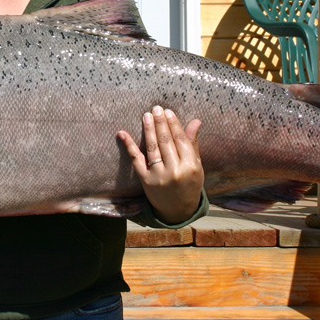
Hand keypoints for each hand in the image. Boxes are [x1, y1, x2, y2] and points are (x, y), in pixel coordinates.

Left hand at [118, 106, 203, 223]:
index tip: (168, 112)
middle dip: (160, 123)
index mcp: (190, 167)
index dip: (174, 125)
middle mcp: (174, 171)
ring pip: (152, 148)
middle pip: (166, 142)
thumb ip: (192, 144)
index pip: (180, 140)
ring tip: (146, 116)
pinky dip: (129, 146)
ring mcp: (158, 176)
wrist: (177, 211)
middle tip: (156, 108)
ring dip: (148, 130)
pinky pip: (136, 160)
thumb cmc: (189, 184)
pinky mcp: (145, 181)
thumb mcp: (196, 166)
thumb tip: (195, 121)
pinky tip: (123, 133)